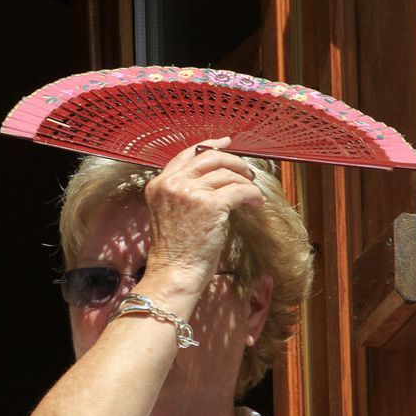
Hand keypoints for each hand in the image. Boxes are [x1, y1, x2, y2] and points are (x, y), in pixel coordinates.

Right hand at [142, 137, 264, 295]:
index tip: (226, 143)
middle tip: (247, 173)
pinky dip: (253, 194)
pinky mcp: (209, 205)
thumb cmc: (176, 250)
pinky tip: (256, 203)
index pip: (187, 155)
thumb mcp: (170, 212)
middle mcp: (172, 184)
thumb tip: (215, 174)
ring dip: (245, 182)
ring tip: (252, 193)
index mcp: (159, 184)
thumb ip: (183, 191)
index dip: (210, 146)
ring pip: (227, 173)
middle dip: (234, 162)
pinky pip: (240, 190)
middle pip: (209, 158)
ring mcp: (189, 193)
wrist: (175, 272)